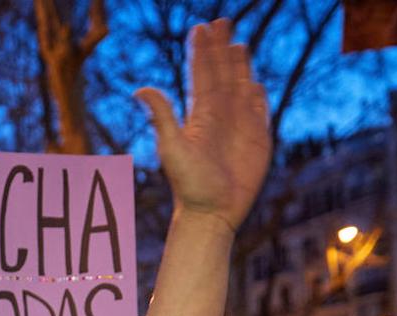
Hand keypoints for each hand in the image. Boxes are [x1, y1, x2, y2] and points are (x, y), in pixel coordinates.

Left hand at [135, 19, 270, 231]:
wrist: (212, 214)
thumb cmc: (189, 185)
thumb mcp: (172, 148)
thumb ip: (161, 116)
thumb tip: (138, 89)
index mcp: (199, 115)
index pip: (201, 75)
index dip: (201, 51)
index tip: (200, 27)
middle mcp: (218, 116)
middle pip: (221, 74)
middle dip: (221, 49)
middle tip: (220, 21)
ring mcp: (239, 126)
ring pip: (240, 87)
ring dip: (239, 66)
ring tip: (237, 43)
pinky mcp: (258, 139)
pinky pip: (258, 111)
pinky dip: (257, 95)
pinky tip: (253, 83)